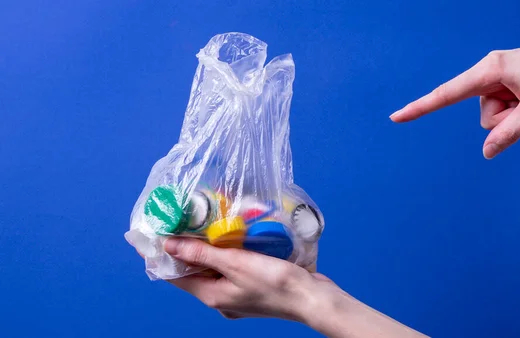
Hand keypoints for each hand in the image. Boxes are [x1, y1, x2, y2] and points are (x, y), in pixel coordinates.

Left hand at [161, 238, 428, 337]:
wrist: (311, 297)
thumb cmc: (275, 283)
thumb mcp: (234, 264)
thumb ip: (201, 253)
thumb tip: (168, 245)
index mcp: (211, 295)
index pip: (174, 275)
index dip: (159, 255)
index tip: (149, 235)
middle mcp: (220, 297)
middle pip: (192, 271)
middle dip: (183, 248)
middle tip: (176, 221)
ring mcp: (236, 294)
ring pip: (212, 268)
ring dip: (205, 248)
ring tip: (200, 223)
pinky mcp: (251, 286)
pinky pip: (230, 268)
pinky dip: (224, 253)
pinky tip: (229, 236)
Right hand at [390, 40, 519, 158]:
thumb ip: (510, 133)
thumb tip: (486, 153)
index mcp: (489, 69)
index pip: (447, 94)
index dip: (420, 107)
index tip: (396, 117)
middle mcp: (487, 71)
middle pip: (482, 114)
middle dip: (505, 119)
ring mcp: (495, 78)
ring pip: (492, 115)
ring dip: (513, 115)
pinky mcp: (503, 83)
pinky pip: (501, 110)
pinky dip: (516, 110)